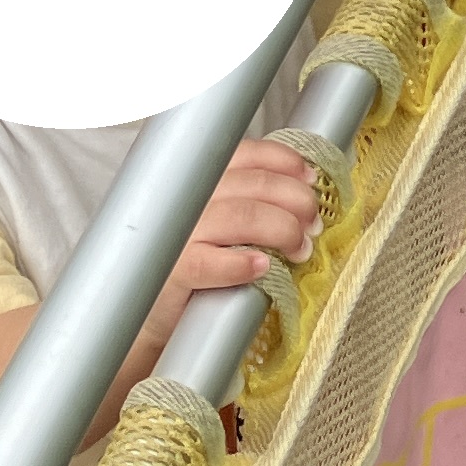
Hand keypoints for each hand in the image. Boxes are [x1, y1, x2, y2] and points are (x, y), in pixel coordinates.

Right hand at [142, 137, 322, 338]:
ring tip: (299, 249)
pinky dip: (241, 263)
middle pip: (253, 183)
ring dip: (282, 230)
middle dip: (296, 200)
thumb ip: (250, 200)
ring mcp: (178, 234)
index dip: (284, 162)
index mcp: (200, 180)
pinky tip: (261, 267)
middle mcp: (187, 198)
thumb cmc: (195, 263)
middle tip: (312, 225)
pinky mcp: (172, 272)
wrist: (153, 311)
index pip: (245, 154)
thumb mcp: (221, 222)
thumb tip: (305, 191)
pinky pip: (209, 262)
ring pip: (241, 216)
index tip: (310, 179)